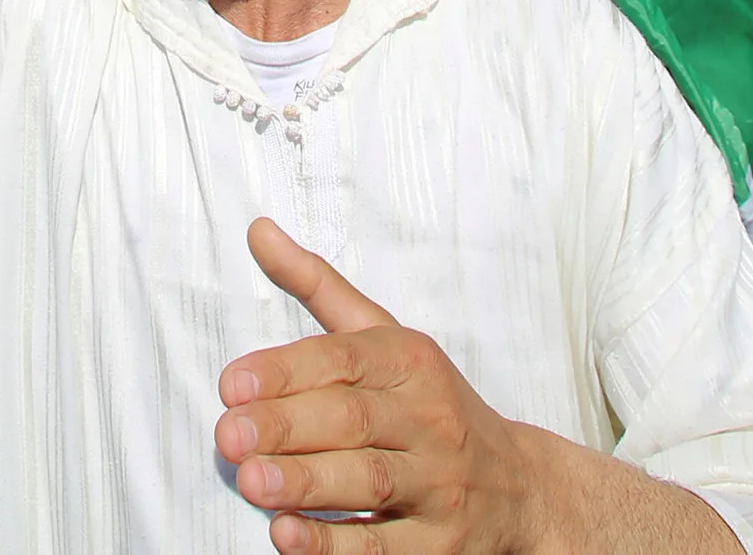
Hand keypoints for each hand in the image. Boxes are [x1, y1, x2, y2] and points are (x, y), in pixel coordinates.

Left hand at [216, 219, 571, 552]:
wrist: (523, 490)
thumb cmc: (433, 407)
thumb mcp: (387, 339)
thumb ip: (318, 288)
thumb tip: (257, 230)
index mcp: (411, 362)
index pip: (345, 359)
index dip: (285, 372)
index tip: (230, 385)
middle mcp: (430, 418)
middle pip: (354, 419)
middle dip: (287, 427)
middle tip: (228, 437)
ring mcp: (440, 484)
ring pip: (371, 481)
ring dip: (307, 483)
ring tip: (251, 482)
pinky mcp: (441, 545)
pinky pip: (385, 547)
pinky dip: (335, 546)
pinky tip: (288, 537)